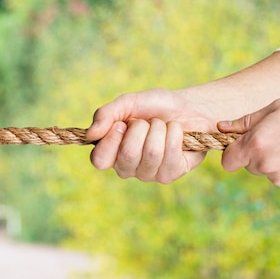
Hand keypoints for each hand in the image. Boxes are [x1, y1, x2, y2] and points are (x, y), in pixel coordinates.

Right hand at [87, 89, 216, 182]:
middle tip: (147, 122)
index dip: (111, 141)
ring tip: (162, 126)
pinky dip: (175, 134)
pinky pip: (170, 154)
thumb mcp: (128, 103)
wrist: (188, 108)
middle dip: (141, 128)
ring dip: (159, 129)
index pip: (99, 160)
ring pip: (152, 153)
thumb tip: (91, 134)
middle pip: (128, 154)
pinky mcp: (169, 175)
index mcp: (111, 152)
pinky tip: (177, 133)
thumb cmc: (154, 107)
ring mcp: (147, 174)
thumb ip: (106, 114)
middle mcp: (126, 167)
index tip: (123, 123)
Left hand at [218, 96, 279, 196]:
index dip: (233, 153)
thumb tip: (221, 127)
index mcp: (257, 144)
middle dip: (257, 156)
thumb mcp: (277, 108)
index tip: (242, 147)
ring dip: (276, 164)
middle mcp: (266, 165)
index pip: (227, 162)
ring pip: (268, 174)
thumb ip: (245, 122)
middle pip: (249, 166)